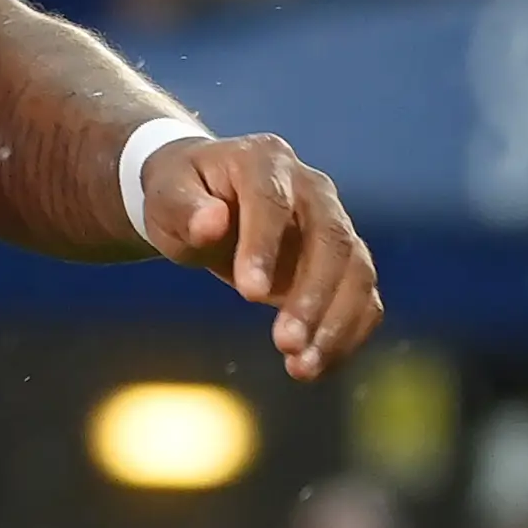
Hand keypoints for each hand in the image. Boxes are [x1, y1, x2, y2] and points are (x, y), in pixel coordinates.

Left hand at [140, 133, 384, 382]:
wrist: (203, 199)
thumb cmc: (178, 195)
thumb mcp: (164, 196)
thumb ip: (184, 208)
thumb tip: (211, 223)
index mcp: (264, 160)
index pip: (272, 202)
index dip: (264, 247)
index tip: (248, 295)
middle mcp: (312, 188)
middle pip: (331, 241)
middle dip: (312, 297)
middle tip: (285, 344)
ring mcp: (334, 224)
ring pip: (357, 273)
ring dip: (336, 324)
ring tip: (302, 367)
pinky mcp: (343, 263)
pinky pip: (362, 299)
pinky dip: (346, 335)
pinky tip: (317, 367)